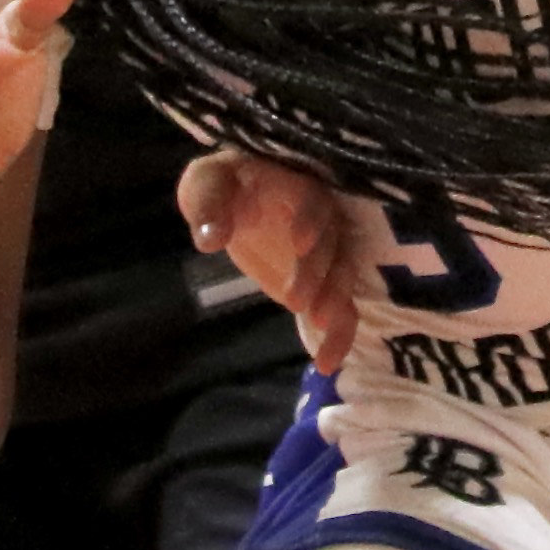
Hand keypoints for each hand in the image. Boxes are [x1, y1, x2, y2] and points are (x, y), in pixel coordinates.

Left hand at [179, 148, 362, 369]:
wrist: (244, 202)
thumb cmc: (226, 188)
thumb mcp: (206, 185)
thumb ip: (208, 204)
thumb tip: (210, 238)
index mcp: (298, 186)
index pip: (312, 199)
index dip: (310, 219)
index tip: (298, 242)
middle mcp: (325, 219)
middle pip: (332, 244)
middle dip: (317, 271)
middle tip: (295, 299)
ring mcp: (329, 254)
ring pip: (343, 277)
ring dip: (334, 302)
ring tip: (317, 325)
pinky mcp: (325, 285)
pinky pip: (342, 311)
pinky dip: (339, 338)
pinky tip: (327, 364)